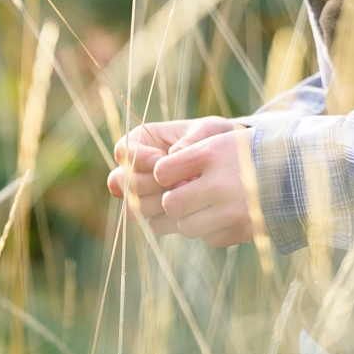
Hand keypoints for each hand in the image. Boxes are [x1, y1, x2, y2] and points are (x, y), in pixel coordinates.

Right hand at [106, 118, 241, 235]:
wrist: (233, 163)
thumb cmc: (216, 138)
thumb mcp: (209, 130)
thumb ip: (192, 138)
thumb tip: (173, 153)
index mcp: (143, 141)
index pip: (123, 150)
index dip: (137, 157)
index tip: (161, 157)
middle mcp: (139, 170)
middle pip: (120, 182)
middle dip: (145, 183)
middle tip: (172, 181)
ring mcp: (148, 195)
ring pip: (133, 207)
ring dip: (156, 203)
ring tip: (183, 195)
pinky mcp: (162, 215)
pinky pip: (154, 224)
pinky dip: (170, 219)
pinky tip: (190, 209)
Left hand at [152, 125, 258, 248]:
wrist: (305, 170)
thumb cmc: (257, 153)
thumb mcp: (225, 141)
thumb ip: (192, 156)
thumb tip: (158, 179)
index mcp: (213, 153)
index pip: (163, 171)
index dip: (164, 174)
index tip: (172, 175)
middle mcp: (220, 182)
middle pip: (170, 204)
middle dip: (172, 203)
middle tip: (183, 197)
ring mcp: (233, 210)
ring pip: (186, 227)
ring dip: (189, 220)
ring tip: (202, 209)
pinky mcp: (244, 230)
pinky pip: (211, 239)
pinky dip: (213, 231)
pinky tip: (227, 217)